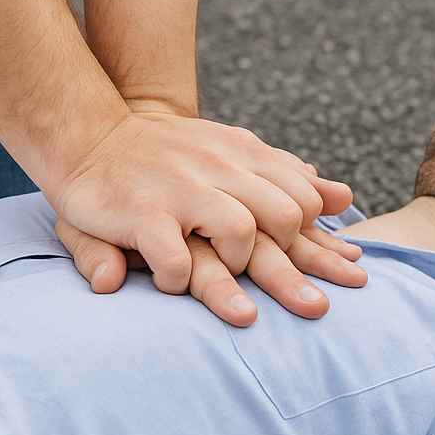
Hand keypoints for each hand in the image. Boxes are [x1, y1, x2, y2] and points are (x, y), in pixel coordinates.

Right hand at [46, 108, 364, 320]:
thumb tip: (344, 196)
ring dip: (236, 271)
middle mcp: (219, 170)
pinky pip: (178, 259)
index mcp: (242, 156)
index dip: (313, 238)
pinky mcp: (144, 214)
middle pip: (283, 218)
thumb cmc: (165, 153)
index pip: (303, 198)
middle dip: (291, 267)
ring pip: (240, 233)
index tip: (311, 264)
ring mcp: (182, 191)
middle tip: (291, 299)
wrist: (90, 134)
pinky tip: (173, 283)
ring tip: (229, 294)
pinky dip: (180, 281)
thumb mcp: (229, 149)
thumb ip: (283, 173)